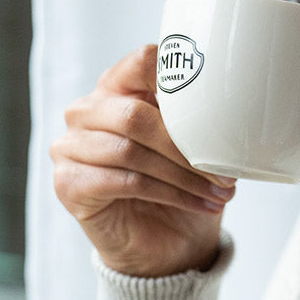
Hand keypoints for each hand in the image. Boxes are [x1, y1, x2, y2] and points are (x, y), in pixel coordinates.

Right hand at [51, 44, 235, 276]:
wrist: (163, 238)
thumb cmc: (180, 180)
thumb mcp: (193, 141)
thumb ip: (197, 115)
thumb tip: (231, 108)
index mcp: (118, 85)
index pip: (143, 61)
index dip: (178, 76)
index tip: (216, 102)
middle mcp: (88, 110)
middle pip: (135, 114)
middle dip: (186, 144)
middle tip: (224, 169)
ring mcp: (71, 146)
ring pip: (131, 151)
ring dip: (183, 174)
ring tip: (218, 190)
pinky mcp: (68, 184)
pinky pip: (125, 182)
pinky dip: (169, 193)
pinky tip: (197, 202)